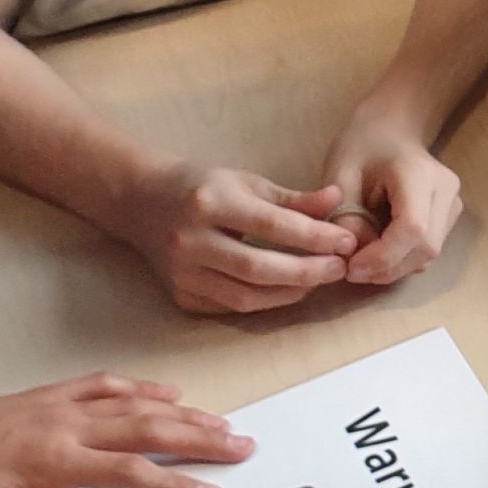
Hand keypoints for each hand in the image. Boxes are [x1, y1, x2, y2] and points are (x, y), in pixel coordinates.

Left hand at [0, 374, 252, 487]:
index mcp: (53, 459)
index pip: (127, 471)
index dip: (172, 484)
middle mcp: (66, 427)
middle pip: (146, 429)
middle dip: (198, 439)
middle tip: (243, 446)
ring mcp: (60, 407)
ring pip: (134, 405)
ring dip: (181, 413)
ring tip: (222, 421)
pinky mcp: (50, 397)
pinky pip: (106, 386)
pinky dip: (141, 387)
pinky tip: (164, 392)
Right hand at [116, 161, 364, 316]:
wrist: (141, 202)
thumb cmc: (201, 186)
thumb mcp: (245, 181)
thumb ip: (292, 198)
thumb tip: (336, 200)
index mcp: (210, 202)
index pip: (271, 225)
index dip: (313, 237)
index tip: (346, 241)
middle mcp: (191, 240)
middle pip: (258, 268)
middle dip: (307, 272)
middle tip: (340, 268)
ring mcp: (183, 273)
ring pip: (245, 296)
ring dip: (289, 293)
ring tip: (319, 280)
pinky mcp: (181, 296)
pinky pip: (230, 306)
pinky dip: (264, 302)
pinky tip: (288, 290)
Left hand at [315, 106, 463, 286]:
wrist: (391, 129)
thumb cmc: (362, 147)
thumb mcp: (340, 176)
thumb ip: (345, 218)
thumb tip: (356, 259)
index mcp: (419, 174)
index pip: (413, 228)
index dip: (383, 257)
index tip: (351, 268)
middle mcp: (445, 191)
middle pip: (425, 248)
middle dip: (386, 267)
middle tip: (352, 269)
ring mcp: (453, 205)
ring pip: (428, 255)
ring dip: (393, 266)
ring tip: (363, 258)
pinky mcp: (449, 217)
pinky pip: (427, 250)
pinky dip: (401, 259)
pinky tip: (379, 248)